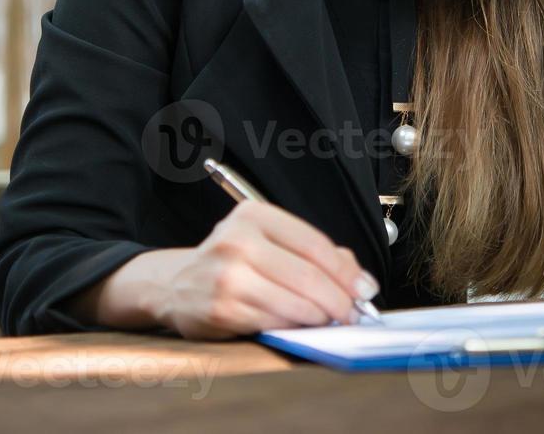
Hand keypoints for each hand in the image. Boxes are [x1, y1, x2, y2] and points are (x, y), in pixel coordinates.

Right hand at [153, 199, 380, 339]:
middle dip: (340, 300)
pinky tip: (301, 326)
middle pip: (308, 276)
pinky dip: (295, 328)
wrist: (177, 285)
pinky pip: (275, 323)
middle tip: (353, 313)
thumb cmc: (233, 262)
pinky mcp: (221, 309)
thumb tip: (359, 279)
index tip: (365, 289)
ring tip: (330, 320)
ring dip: (321, 317)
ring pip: (295, 303)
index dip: (346, 271)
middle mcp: (237, 240)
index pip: (314, 244)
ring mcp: (226, 276)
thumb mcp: (269, 241)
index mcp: (253, 215)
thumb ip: (315, 253)